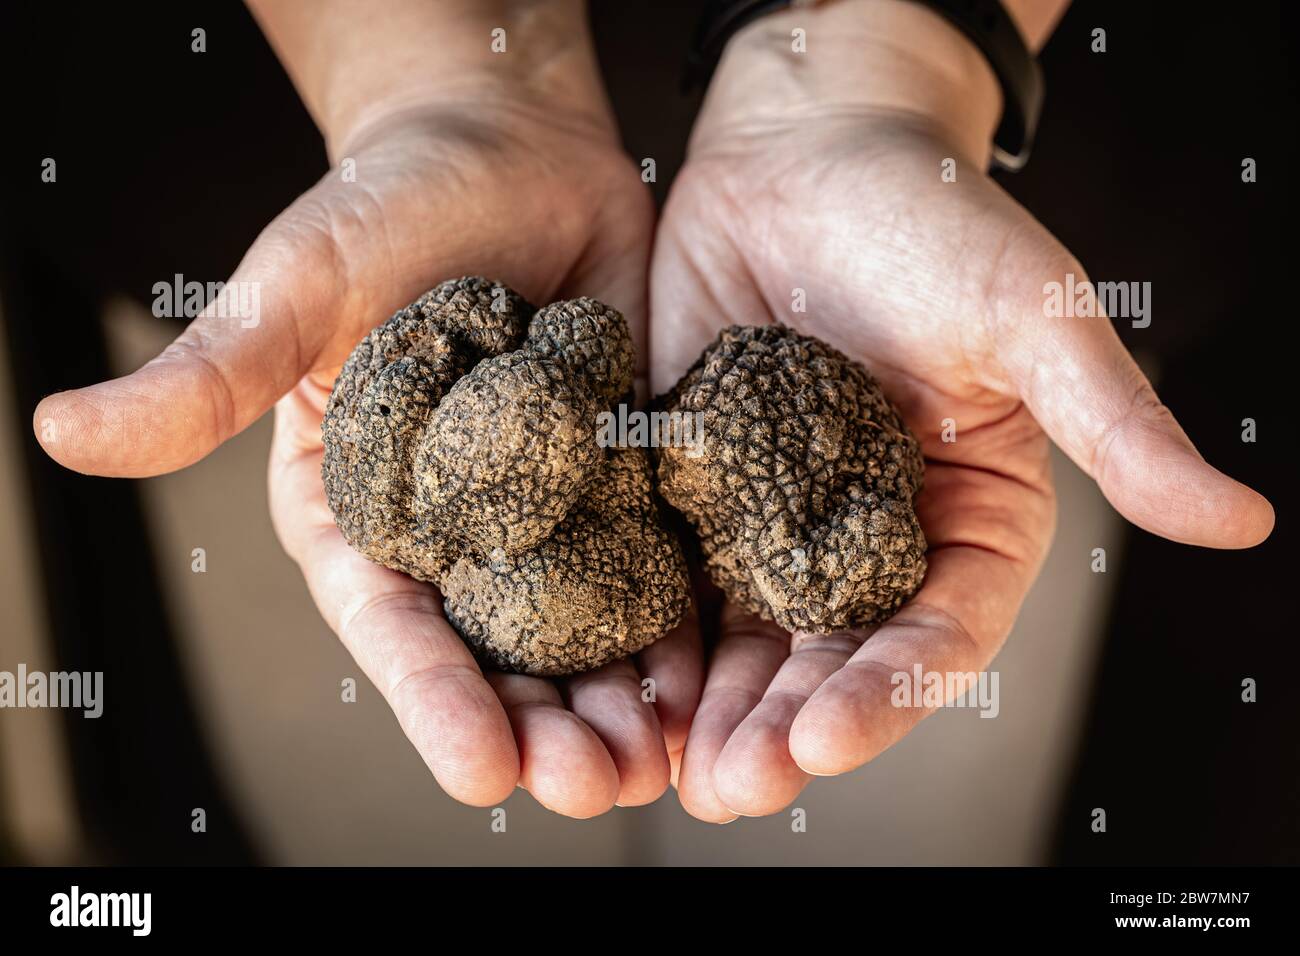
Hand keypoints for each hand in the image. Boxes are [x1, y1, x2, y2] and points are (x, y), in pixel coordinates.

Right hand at [33, 0, 699, 817]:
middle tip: (593, 784)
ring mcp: (550, 512)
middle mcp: (457, 532)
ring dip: (621, 701)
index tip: (481, 769)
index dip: (432, 697)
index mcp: (361, 512)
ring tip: (659, 760)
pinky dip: (680, 624)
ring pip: (584, 630)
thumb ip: (209, 377)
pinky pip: (655, 564)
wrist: (504, 155)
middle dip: (542, 726)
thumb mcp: (294, 291)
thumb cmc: (383, 212)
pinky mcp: (626, 479)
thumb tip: (62, 428)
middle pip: (498, 652)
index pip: (391, 624)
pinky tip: (710, 678)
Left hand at [650, 0, 1273, 821]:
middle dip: (784, 724)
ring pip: (745, 634)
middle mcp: (868, 537)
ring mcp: (772, 519)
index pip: (937, 630)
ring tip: (670, 770)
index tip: (828, 739)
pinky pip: (669, 570)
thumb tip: (1242, 521)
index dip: (889, 692)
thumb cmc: (934, 221)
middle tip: (734, 785)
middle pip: (831, 654)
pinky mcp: (694, 486)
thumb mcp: (1034, 319)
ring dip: (711, 706)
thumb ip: (1116, 426)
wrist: (806, 152)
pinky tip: (616, 682)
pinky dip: (648, 630)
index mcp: (965, 519)